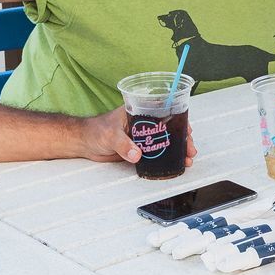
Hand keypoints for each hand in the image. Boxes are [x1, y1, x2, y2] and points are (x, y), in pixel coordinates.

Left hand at [79, 108, 197, 165]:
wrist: (85, 144)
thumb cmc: (95, 131)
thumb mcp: (110, 135)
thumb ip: (123, 145)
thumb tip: (137, 155)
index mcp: (140, 111)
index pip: (165, 111)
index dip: (179, 119)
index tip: (187, 129)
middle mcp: (144, 123)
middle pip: (170, 128)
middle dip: (183, 138)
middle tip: (190, 149)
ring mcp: (143, 136)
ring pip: (166, 141)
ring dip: (178, 149)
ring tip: (187, 158)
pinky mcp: (140, 149)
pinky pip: (157, 153)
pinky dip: (167, 157)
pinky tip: (175, 163)